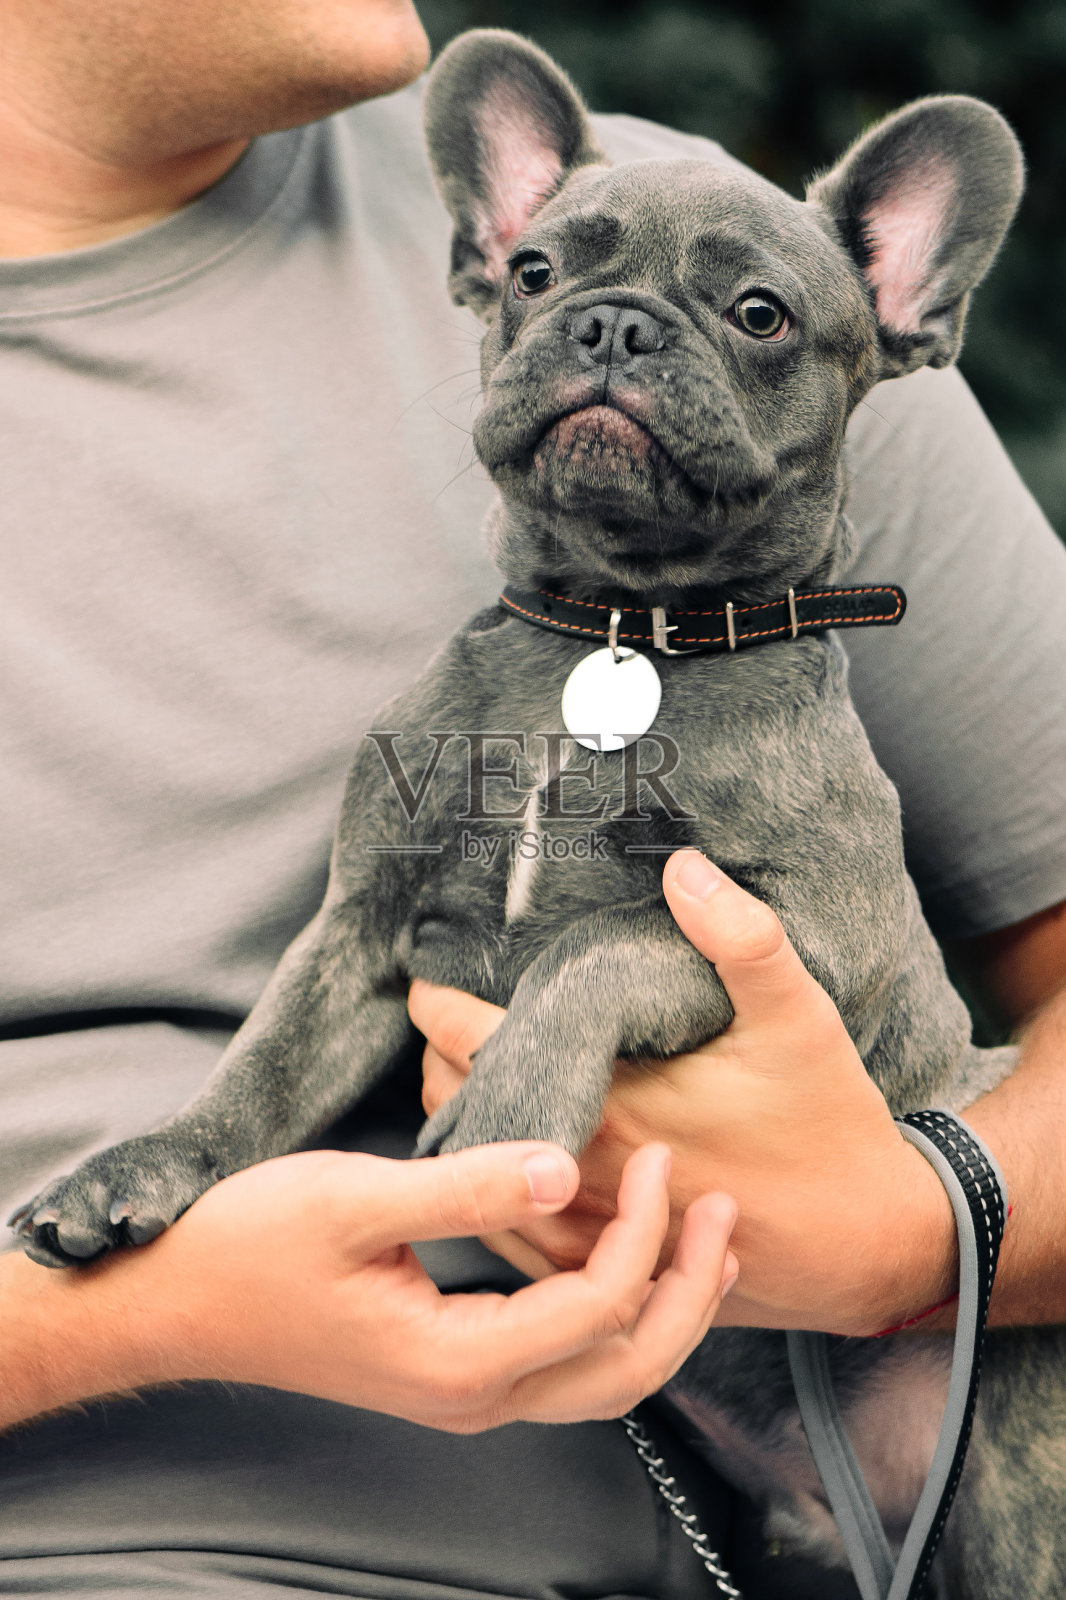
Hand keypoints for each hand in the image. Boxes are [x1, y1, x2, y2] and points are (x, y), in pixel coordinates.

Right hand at [4, 1139, 736, 1432]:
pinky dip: (613, 1308)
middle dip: (691, 1294)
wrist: (178, 1300)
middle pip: (627, 1370)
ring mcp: (465, 1389)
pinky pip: (564, 1355)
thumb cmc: (252, 1246)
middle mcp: (475, 1395)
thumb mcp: (355, 1199)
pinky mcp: (454, 1364)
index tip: (660, 1156)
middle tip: (725, 1211)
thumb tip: (564, 1166)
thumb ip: (466, 1187)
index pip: (597, 1309)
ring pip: (602, 1374)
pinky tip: (625, 1250)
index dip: (645, 1233)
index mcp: (459, 1363)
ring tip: (705, 1234)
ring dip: (663, 1307)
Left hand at [412, 852, 956, 1337]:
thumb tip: (682, 866)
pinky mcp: (602, 1267)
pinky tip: (491, 1155)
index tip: (423, 976)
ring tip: (455, 1073)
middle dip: (438, 1057)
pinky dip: (484, 1186)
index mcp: (613, 1107)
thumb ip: (742, 938)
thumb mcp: (799, 1018)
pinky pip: (506, 1231)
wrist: (863, 1244)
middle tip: (438, 1018)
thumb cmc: (828, 1125)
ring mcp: (588, 1231)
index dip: (438, 1006)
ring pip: (476, 1171)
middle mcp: (584, 1175)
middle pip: (460, 1106)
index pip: (480, 1047)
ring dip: (456, 1118)